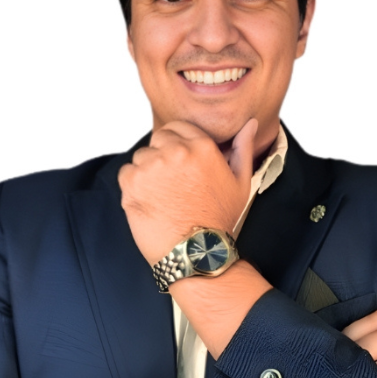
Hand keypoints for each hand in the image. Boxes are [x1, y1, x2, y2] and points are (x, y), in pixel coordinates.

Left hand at [117, 118, 257, 264]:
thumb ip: (242, 149)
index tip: (179, 163)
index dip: (177, 144)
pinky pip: (126, 173)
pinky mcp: (132, 182)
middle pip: (158, 139)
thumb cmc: (218, 220)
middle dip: (162, 156)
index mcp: (202, 147)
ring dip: (147, 171)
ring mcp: (152, 166)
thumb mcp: (240, 183)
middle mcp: (176, 151)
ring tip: (162, 196)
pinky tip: (150, 203)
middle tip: (171, 184)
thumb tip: (250, 124)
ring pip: (141, 156)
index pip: (178, 127)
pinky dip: (133, 186)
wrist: (196, 253)